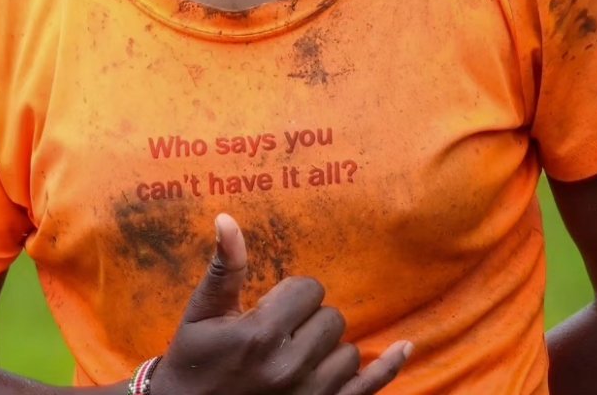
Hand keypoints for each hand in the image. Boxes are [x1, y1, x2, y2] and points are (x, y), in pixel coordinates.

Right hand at [150, 213, 411, 394]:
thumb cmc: (193, 363)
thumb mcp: (201, 314)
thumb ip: (224, 268)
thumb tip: (226, 219)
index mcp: (261, 334)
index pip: (309, 290)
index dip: (293, 293)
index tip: (272, 307)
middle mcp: (290, 367)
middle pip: (332, 319)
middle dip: (310, 319)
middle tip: (282, 332)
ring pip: (348, 352)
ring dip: (329, 349)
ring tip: (297, 355)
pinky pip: (367, 389)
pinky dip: (388, 367)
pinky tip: (404, 347)